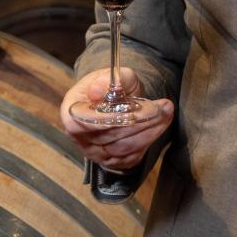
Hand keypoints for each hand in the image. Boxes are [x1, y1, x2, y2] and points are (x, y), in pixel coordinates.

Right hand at [59, 67, 175, 170]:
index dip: (107, 119)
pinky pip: (131, 156)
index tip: (132, 112)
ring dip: (149, 130)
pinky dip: (149, 140)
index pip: (82, 122)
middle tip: (162, 107)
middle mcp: (79, 137)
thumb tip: (97, 90)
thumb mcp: (112, 74)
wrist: (115, 100)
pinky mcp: (112, 161)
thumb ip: (109, 79)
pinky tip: (160, 124)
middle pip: (109, 136)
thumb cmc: (109, 86)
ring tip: (166, 112)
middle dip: (139, 121)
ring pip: (123, 148)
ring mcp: (95, 152)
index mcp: (70, 112)